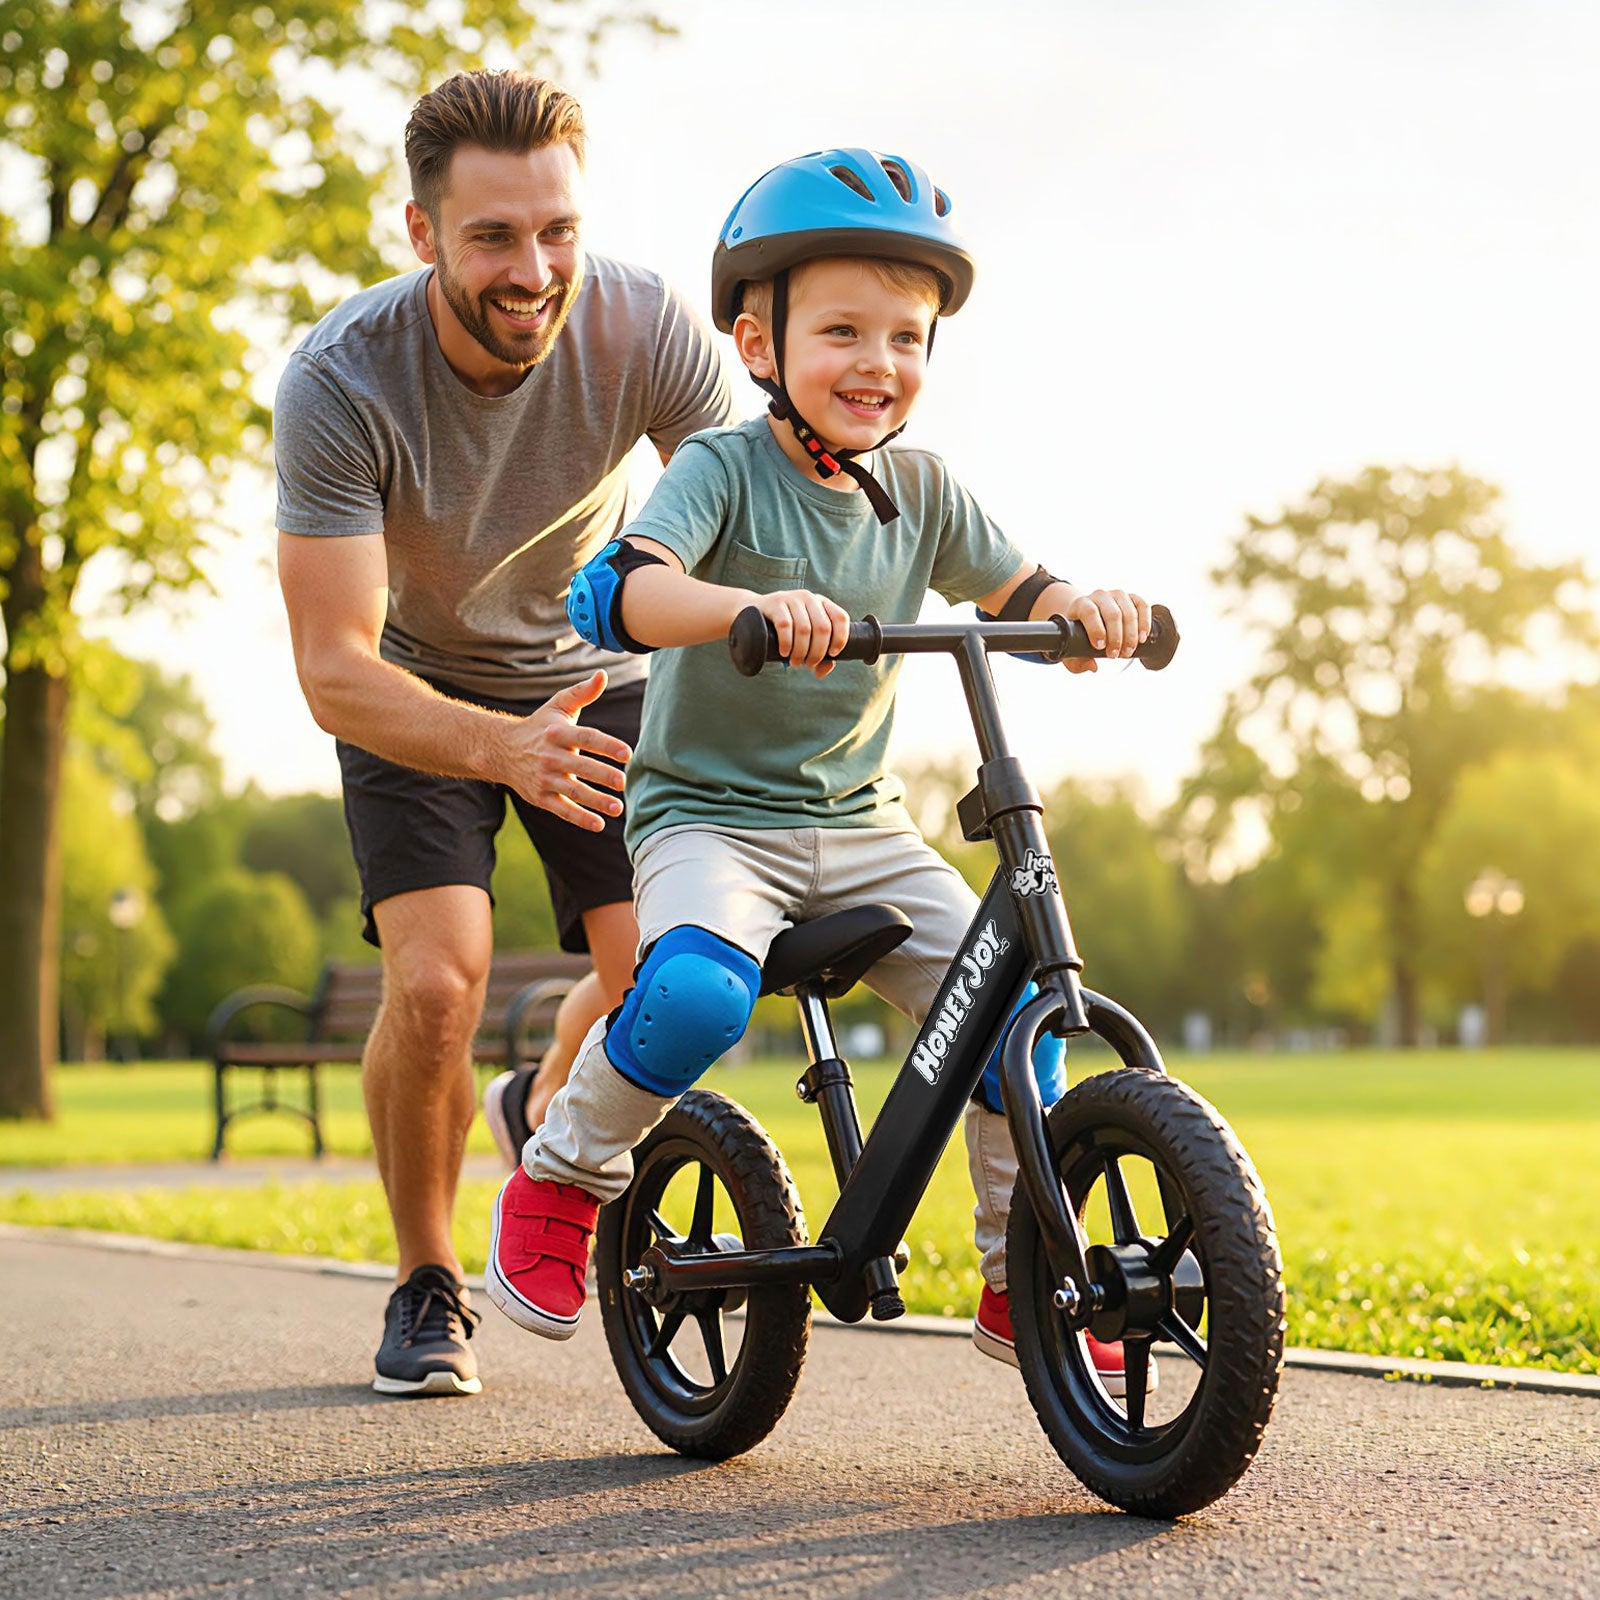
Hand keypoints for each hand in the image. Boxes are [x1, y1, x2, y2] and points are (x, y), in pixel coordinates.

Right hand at [500, 671, 630, 829]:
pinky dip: (580, 818)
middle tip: (623, 782)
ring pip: (573, 791)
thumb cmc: (540, 726)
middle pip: (580, 767)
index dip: (607, 745)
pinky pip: (563, 809)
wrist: (501, 750)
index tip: (628, 753)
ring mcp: (545, 779)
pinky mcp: (541, 797)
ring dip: (596, 801)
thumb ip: (582, 692)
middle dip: (602, 775)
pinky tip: (599, 824)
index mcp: (558, 733)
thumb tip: (602, 675)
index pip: (586, 738)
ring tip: (618, 808)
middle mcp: (551, 756)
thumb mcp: (558, 706)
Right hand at [754, 588, 850, 676]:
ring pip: (804, 629)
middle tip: (808, 664)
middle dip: (817, 652)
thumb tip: (823, 669)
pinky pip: (785, 625)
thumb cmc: (783, 632)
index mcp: (822, 604)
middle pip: (823, 628)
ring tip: (794, 662)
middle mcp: (809, 598)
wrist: (751, 614)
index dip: (840, 638)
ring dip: (801, 651)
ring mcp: (792, 598)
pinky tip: (784, 652)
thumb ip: (818, 657)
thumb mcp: (804, 641)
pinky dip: (787, 643)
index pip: (840, 618)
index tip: (832, 654)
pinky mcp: (775, 603)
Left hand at [1063, 588, 1150, 673]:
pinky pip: (1142, 606)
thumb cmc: (1080, 634)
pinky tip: (1142, 638)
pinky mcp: (1132, 598)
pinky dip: (1145, 623)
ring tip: (1128, 652)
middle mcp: (1100, 596)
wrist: (1090, 616)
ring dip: (1131, 635)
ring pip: (1129, 612)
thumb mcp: (1072, 647)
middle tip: (1115, 656)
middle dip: (1116, 638)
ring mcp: (1117, 595)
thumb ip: (1076, 661)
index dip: (1096, 630)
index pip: (1089, 612)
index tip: (1100, 647)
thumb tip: (1093, 667)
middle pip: (1113, 614)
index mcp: (1081, 604)